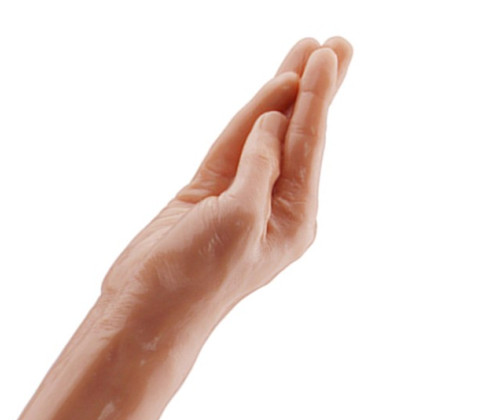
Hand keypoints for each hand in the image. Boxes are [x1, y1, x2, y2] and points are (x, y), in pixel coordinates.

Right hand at [100, 36, 352, 318]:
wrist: (149, 309)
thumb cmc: (199, 278)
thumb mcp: (239, 220)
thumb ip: (259, 167)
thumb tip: (274, 122)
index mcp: (293, 222)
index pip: (309, 148)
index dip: (318, 99)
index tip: (329, 54)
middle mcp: (271, 208)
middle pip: (297, 135)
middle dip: (316, 89)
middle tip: (337, 44)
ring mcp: (237, 199)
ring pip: (264, 134)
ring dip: (284, 94)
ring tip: (309, 51)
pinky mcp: (205, 196)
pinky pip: (232, 147)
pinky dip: (250, 118)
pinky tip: (271, 89)